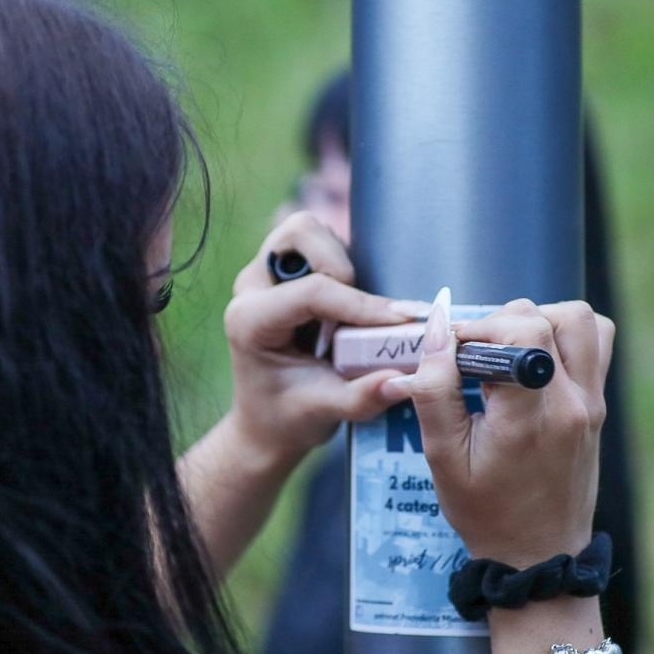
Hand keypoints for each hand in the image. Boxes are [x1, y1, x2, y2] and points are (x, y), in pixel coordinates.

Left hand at [224, 212, 429, 468]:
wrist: (267, 422)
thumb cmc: (287, 417)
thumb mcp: (324, 412)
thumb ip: (362, 396)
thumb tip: (403, 378)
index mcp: (249, 320)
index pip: (311, 292)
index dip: (361, 304)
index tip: (402, 323)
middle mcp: (253, 287)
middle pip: (301, 233)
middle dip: (340, 264)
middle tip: (357, 313)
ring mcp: (269, 274)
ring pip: (312, 232)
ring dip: (342, 263)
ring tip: (350, 314)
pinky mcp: (288, 272)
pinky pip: (322, 245)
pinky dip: (343, 266)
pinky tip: (348, 309)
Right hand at [379, 294, 614, 564]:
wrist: (538, 555)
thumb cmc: (486, 511)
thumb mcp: (442, 456)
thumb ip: (435, 388)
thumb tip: (438, 325)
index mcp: (531, 417)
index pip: (521, 331)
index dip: (480, 327)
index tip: (455, 352)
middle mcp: (572, 404)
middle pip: (548, 318)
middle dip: (502, 324)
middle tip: (476, 357)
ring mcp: (592, 403)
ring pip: (582, 319)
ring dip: (541, 321)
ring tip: (510, 352)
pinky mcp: (599, 405)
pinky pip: (599, 342)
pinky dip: (570, 335)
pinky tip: (538, 360)